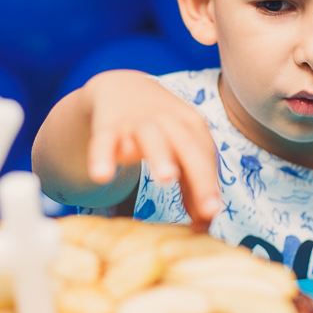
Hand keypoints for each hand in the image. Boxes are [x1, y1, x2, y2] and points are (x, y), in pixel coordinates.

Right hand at [83, 71, 220, 229]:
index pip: (206, 158)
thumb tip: (205, 225)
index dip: (210, 187)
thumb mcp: (180, 149)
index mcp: (192, 126)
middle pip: (188, 147)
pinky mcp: (108, 126)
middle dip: (200, 176)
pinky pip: (105, 141)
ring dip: (161, 155)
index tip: (211, 217)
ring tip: (166, 179)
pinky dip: (103, 155)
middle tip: (208, 209)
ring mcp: (138, 122)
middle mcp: (168, 121)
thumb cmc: (159, 129)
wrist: (120, 87)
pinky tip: (101, 175)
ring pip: (151, 137)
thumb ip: (192, 184)